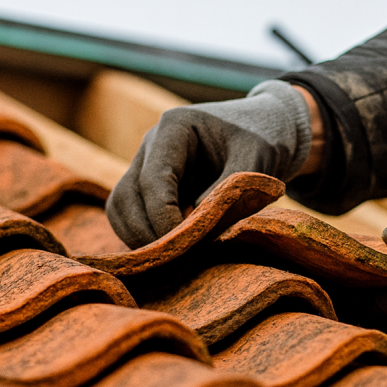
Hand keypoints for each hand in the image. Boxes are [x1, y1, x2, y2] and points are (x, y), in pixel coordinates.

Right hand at [106, 80, 321, 247]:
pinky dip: (145, 237)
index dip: (163, 217)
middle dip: (146, 233)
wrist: (265, 129)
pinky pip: (132, 217)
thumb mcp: (255, 160)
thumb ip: (226, 191)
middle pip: (125, 197)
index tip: (187, 243)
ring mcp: (145, 165)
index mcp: (175, 127)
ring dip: (139, 238)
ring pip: (120, 209)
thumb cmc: (263, 139)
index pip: (153, 180)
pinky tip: (174, 251)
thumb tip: (193, 229)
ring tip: (174, 259)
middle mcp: (151, 145)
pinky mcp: (149, 187)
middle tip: (178, 259)